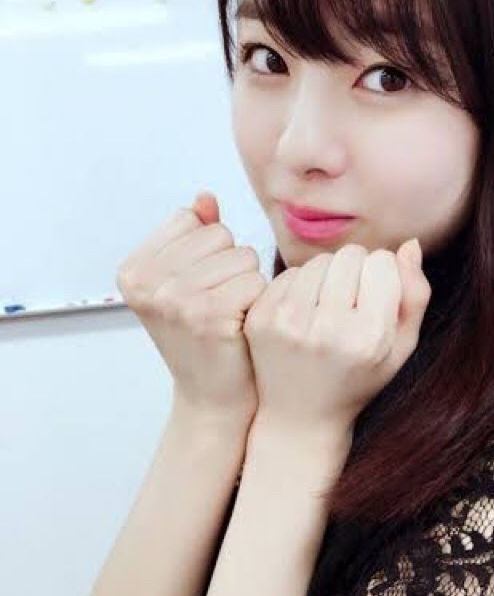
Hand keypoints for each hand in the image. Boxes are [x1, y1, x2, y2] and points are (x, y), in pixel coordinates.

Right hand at [117, 191, 268, 421]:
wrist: (212, 397)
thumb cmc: (204, 336)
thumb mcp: (188, 281)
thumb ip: (194, 236)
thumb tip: (205, 198)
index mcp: (133, 270)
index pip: (192, 220)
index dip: (209, 251)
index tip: (198, 289)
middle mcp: (146, 283)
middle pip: (219, 234)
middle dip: (230, 266)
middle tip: (217, 306)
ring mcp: (174, 299)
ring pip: (242, 255)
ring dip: (247, 283)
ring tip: (230, 316)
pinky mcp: (208, 315)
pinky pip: (255, 279)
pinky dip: (258, 300)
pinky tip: (242, 326)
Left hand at [242, 240, 430, 433]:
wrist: (300, 417)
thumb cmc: (358, 378)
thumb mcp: (401, 348)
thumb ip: (415, 296)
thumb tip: (410, 244)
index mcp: (368, 337)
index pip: (381, 262)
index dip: (383, 274)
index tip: (377, 297)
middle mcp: (327, 329)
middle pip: (350, 255)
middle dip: (356, 270)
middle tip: (352, 301)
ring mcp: (289, 324)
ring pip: (319, 261)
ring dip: (328, 275)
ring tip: (329, 307)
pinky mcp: (261, 319)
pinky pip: (290, 273)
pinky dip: (301, 286)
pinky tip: (304, 314)